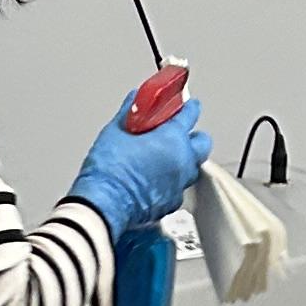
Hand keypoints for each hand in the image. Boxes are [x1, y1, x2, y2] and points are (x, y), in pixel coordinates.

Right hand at [70, 85, 212, 233]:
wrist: (104, 204)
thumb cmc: (109, 171)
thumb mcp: (115, 132)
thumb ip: (130, 112)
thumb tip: (135, 101)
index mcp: (172, 138)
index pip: (190, 114)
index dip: (187, 106)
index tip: (185, 104)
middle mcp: (182, 161)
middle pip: (202, 142)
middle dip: (193, 136)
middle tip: (176, 133)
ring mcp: (179, 184)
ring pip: (192, 167)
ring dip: (183, 160)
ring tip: (163, 157)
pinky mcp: (171, 203)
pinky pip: (178, 187)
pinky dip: (171, 181)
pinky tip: (155, 179)